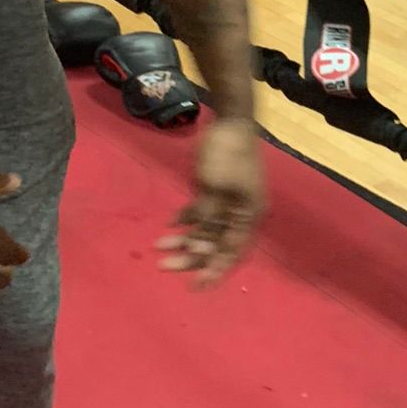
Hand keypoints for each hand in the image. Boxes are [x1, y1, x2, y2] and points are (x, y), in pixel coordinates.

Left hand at [158, 116, 265, 286]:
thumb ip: (209, 218)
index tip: (194, 287)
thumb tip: (201, 246)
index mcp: (247, 216)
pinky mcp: (218, 190)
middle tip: (164, 265)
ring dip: (185, 238)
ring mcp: (230, 203)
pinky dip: (188, 219)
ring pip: (206, 230)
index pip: (230, 253)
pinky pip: (203, 213)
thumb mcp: (215, 187)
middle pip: (216, 244)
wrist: (231, 119)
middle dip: (190, 257)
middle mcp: (241, 214)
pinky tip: (170, 224)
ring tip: (159, 246)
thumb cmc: (226, 154)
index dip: (213, 271)